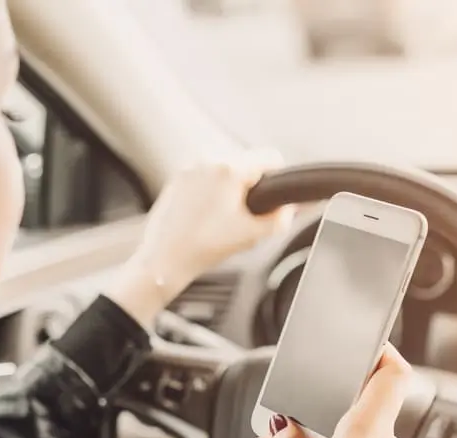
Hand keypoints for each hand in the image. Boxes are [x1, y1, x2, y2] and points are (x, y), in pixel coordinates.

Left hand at [107, 151, 294, 326]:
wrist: (164, 260)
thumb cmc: (203, 247)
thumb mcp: (252, 235)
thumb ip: (281, 218)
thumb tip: (292, 208)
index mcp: (230, 169)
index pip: (271, 158)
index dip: (278, 180)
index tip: (274, 199)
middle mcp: (208, 159)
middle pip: (247, 163)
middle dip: (251, 186)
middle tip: (245, 216)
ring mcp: (189, 168)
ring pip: (225, 170)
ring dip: (231, 188)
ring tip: (222, 218)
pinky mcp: (177, 178)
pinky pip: (205, 177)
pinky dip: (211, 192)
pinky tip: (205, 217)